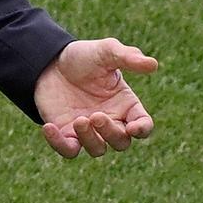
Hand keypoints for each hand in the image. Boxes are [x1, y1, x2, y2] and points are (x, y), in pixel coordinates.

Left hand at [33, 38, 157, 157]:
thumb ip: (128, 57)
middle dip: (110, 133)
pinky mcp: (66, 134)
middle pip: (121, 141)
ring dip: (90, 139)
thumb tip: (153, 64)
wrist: (50, 61)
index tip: (133, 127)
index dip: (142, 130)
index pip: (143, 125)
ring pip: (98, 149)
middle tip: (96, 116)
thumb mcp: (106, 51)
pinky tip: (50, 128)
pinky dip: (59, 144)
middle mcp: (111, 121)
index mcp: (126, 104)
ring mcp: (89, 131)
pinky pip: (68, 150)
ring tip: (79, 120)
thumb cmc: (84, 56)